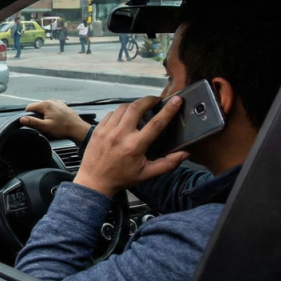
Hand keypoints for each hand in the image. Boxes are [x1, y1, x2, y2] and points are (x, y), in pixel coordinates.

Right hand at [20, 99, 90, 141]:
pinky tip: (56, 120)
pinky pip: (51, 108)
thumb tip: (22, 119)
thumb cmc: (63, 128)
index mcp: (46, 104)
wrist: (78, 129)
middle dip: (37, 115)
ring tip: (50, 123)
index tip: (32, 123)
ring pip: (44, 108)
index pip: (29, 107)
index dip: (28, 116)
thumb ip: (33, 122)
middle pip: (37, 107)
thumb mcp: (46, 127)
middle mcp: (51, 101)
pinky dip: (50, 113)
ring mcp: (57, 102)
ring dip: (44, 115)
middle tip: (43, 125)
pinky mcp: (62, 105)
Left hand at [74, 96, 188, 197]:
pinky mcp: (98, 129)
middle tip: (157, 100)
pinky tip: (126, 116)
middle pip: (137, 107)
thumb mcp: (147, 174)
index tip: (176, 100)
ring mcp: (107, 130)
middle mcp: (120, 135)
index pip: (156, 123)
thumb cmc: (122, 178)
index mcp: (135, 146)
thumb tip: (185, 153)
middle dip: (149, 100)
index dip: (168, 110)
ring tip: (142, 108)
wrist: (94, 181)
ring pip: (123, 107)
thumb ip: (168, 163)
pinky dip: (121, 111)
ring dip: (135, 104)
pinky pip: (112, 113)